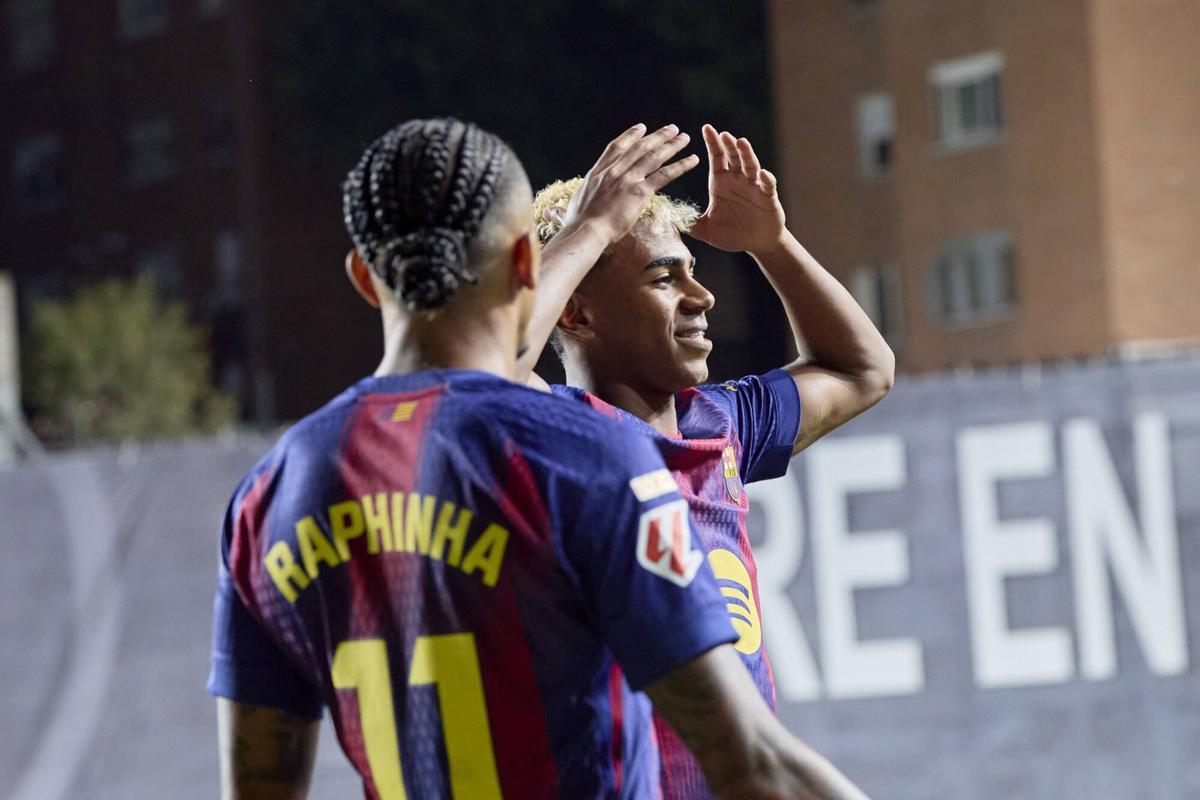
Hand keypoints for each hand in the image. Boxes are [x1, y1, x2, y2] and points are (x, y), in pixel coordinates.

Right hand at [554, 123, 699, 245]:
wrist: (586, 231)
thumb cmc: (576, 227)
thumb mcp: (567, 212)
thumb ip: (561, 209)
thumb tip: (549, 212)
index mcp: (597, 173)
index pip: (616, 148)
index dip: (630, 137)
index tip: (641, 128)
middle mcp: (613, 171)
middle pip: (639, 147)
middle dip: (656, 136)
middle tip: (670, 128)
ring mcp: (627, 179)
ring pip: (654, 156)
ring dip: (671, 145)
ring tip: (684, 138)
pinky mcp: (639, 191)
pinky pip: (664, 175)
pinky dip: (680, 166)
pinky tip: (692, 159)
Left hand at [690, 124, 785, 255]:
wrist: (756, 243)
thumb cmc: (731, 234)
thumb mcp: (706, 230)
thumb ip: (689, 224)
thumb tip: (668, 221)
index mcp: (721, 182)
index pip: (716, 158)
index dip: (712, 143)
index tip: (706, 128)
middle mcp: (738, 179)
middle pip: (733, 157)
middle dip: (728, 145)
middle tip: (722, 134)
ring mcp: (754, 186)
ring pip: (751, 165)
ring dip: (746, 154)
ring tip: (741, 143)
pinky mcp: (768, 197)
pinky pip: (767, 185)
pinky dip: (766, 179)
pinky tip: (762, 174)